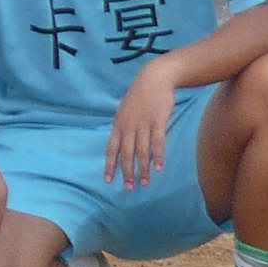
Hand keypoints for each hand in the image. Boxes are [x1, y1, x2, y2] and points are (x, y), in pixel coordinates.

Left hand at [105, 61, 176, 190]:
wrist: (154, 78)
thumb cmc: (140, 96)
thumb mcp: (126, 112)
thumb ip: (124, 129)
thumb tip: (123, 146)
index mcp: (118, 124)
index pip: (112, 149)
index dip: (110, 165)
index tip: (108, 180)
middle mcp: (128, 126)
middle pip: (126, 154)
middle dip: (127, 172)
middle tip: (129, 188)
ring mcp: (143, 124)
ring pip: (141, 151)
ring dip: (143, 169)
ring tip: (145, 183)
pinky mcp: (158, 121)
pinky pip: (158, 142)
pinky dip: (158, 157)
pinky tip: (159, 169)